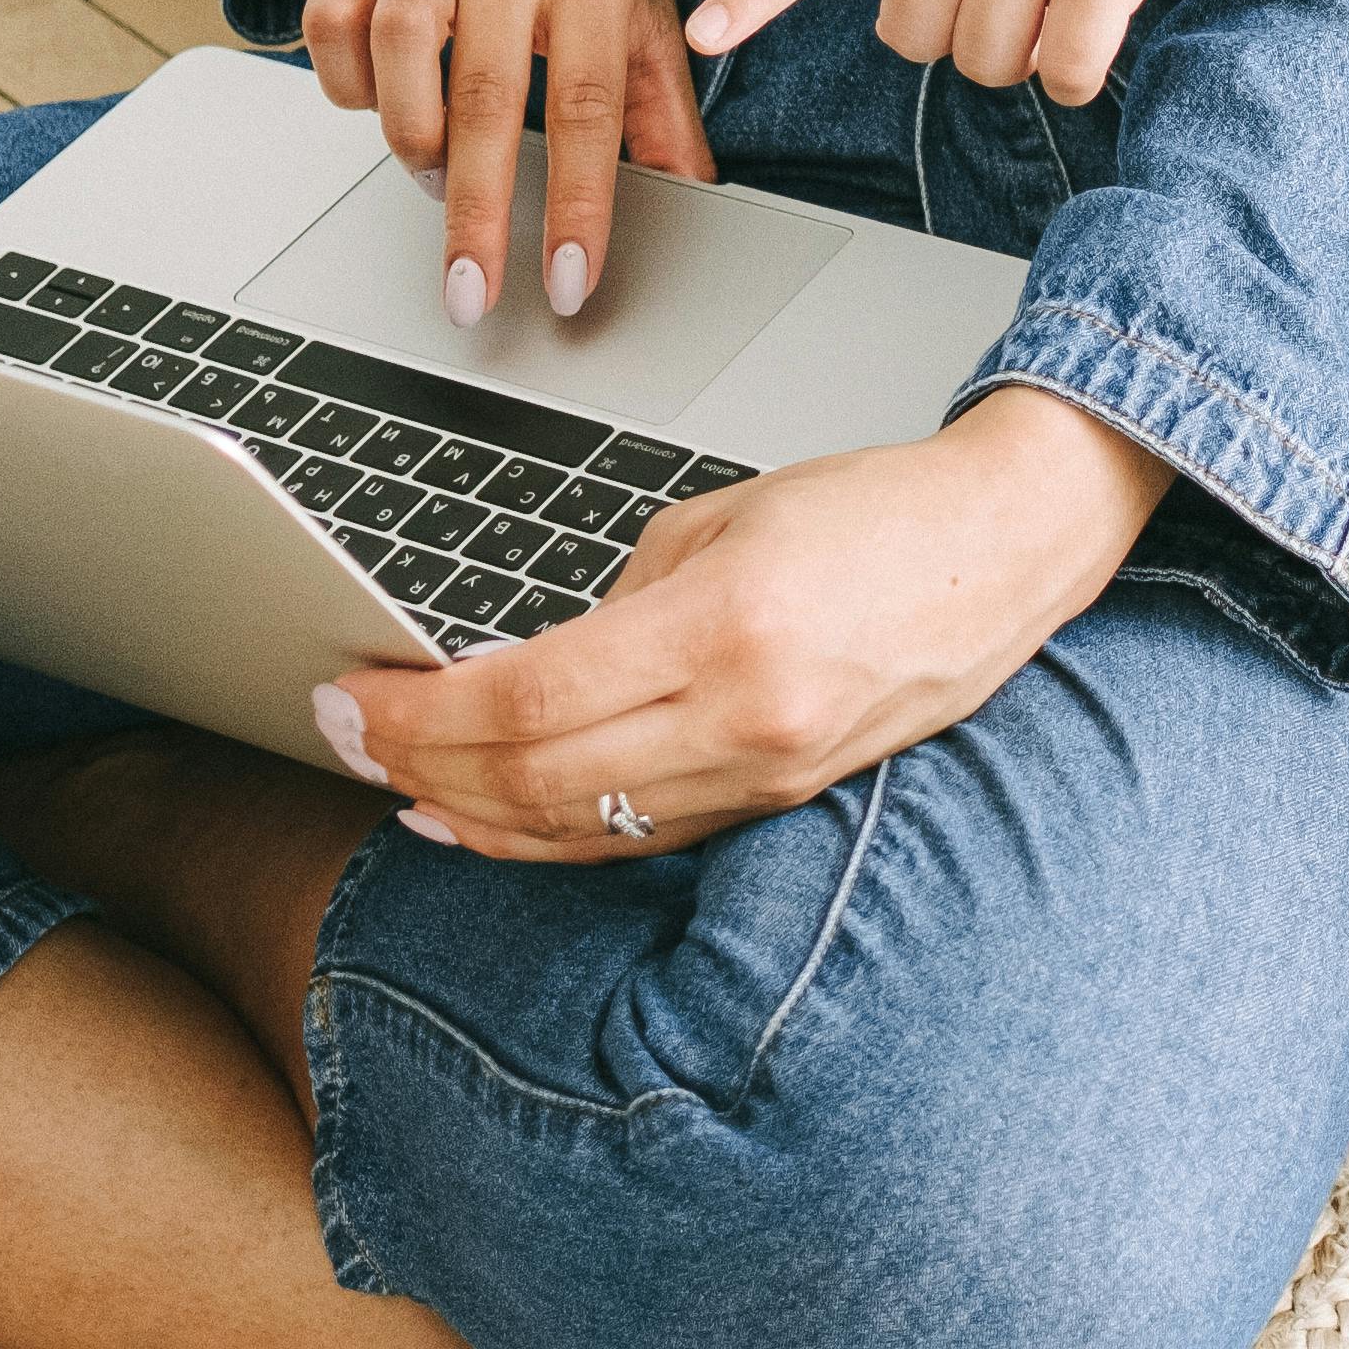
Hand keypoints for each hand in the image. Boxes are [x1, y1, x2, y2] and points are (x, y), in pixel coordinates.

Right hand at [310, 0, 710, 322]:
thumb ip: (664, 101)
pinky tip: (378, 104)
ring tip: (434, 182)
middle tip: (471, 293)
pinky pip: (331, 22)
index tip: (569, 284)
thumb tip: (696, 198)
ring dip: (409, 138)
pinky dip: (346, 80)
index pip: (588, 105)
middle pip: (484, 97)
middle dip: (476, 211)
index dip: (579, 202)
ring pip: (397, 51)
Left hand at [318, 389, 1165, 856]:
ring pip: (579, 831)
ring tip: (393, 789)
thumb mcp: (722, 519)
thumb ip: (620, 602)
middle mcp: (744, 721)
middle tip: (341, 739)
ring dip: (468, 818)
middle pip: (533, 785)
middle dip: (415, 768)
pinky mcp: (782, 800)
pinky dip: (549, 837)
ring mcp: (767, 774)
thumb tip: (529, 672)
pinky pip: (641, 838)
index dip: (415, 715)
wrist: (1007, 550)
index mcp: (721, 629)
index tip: (348, 698)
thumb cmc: (875, 511)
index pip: (524, 705)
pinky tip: (490, 822)